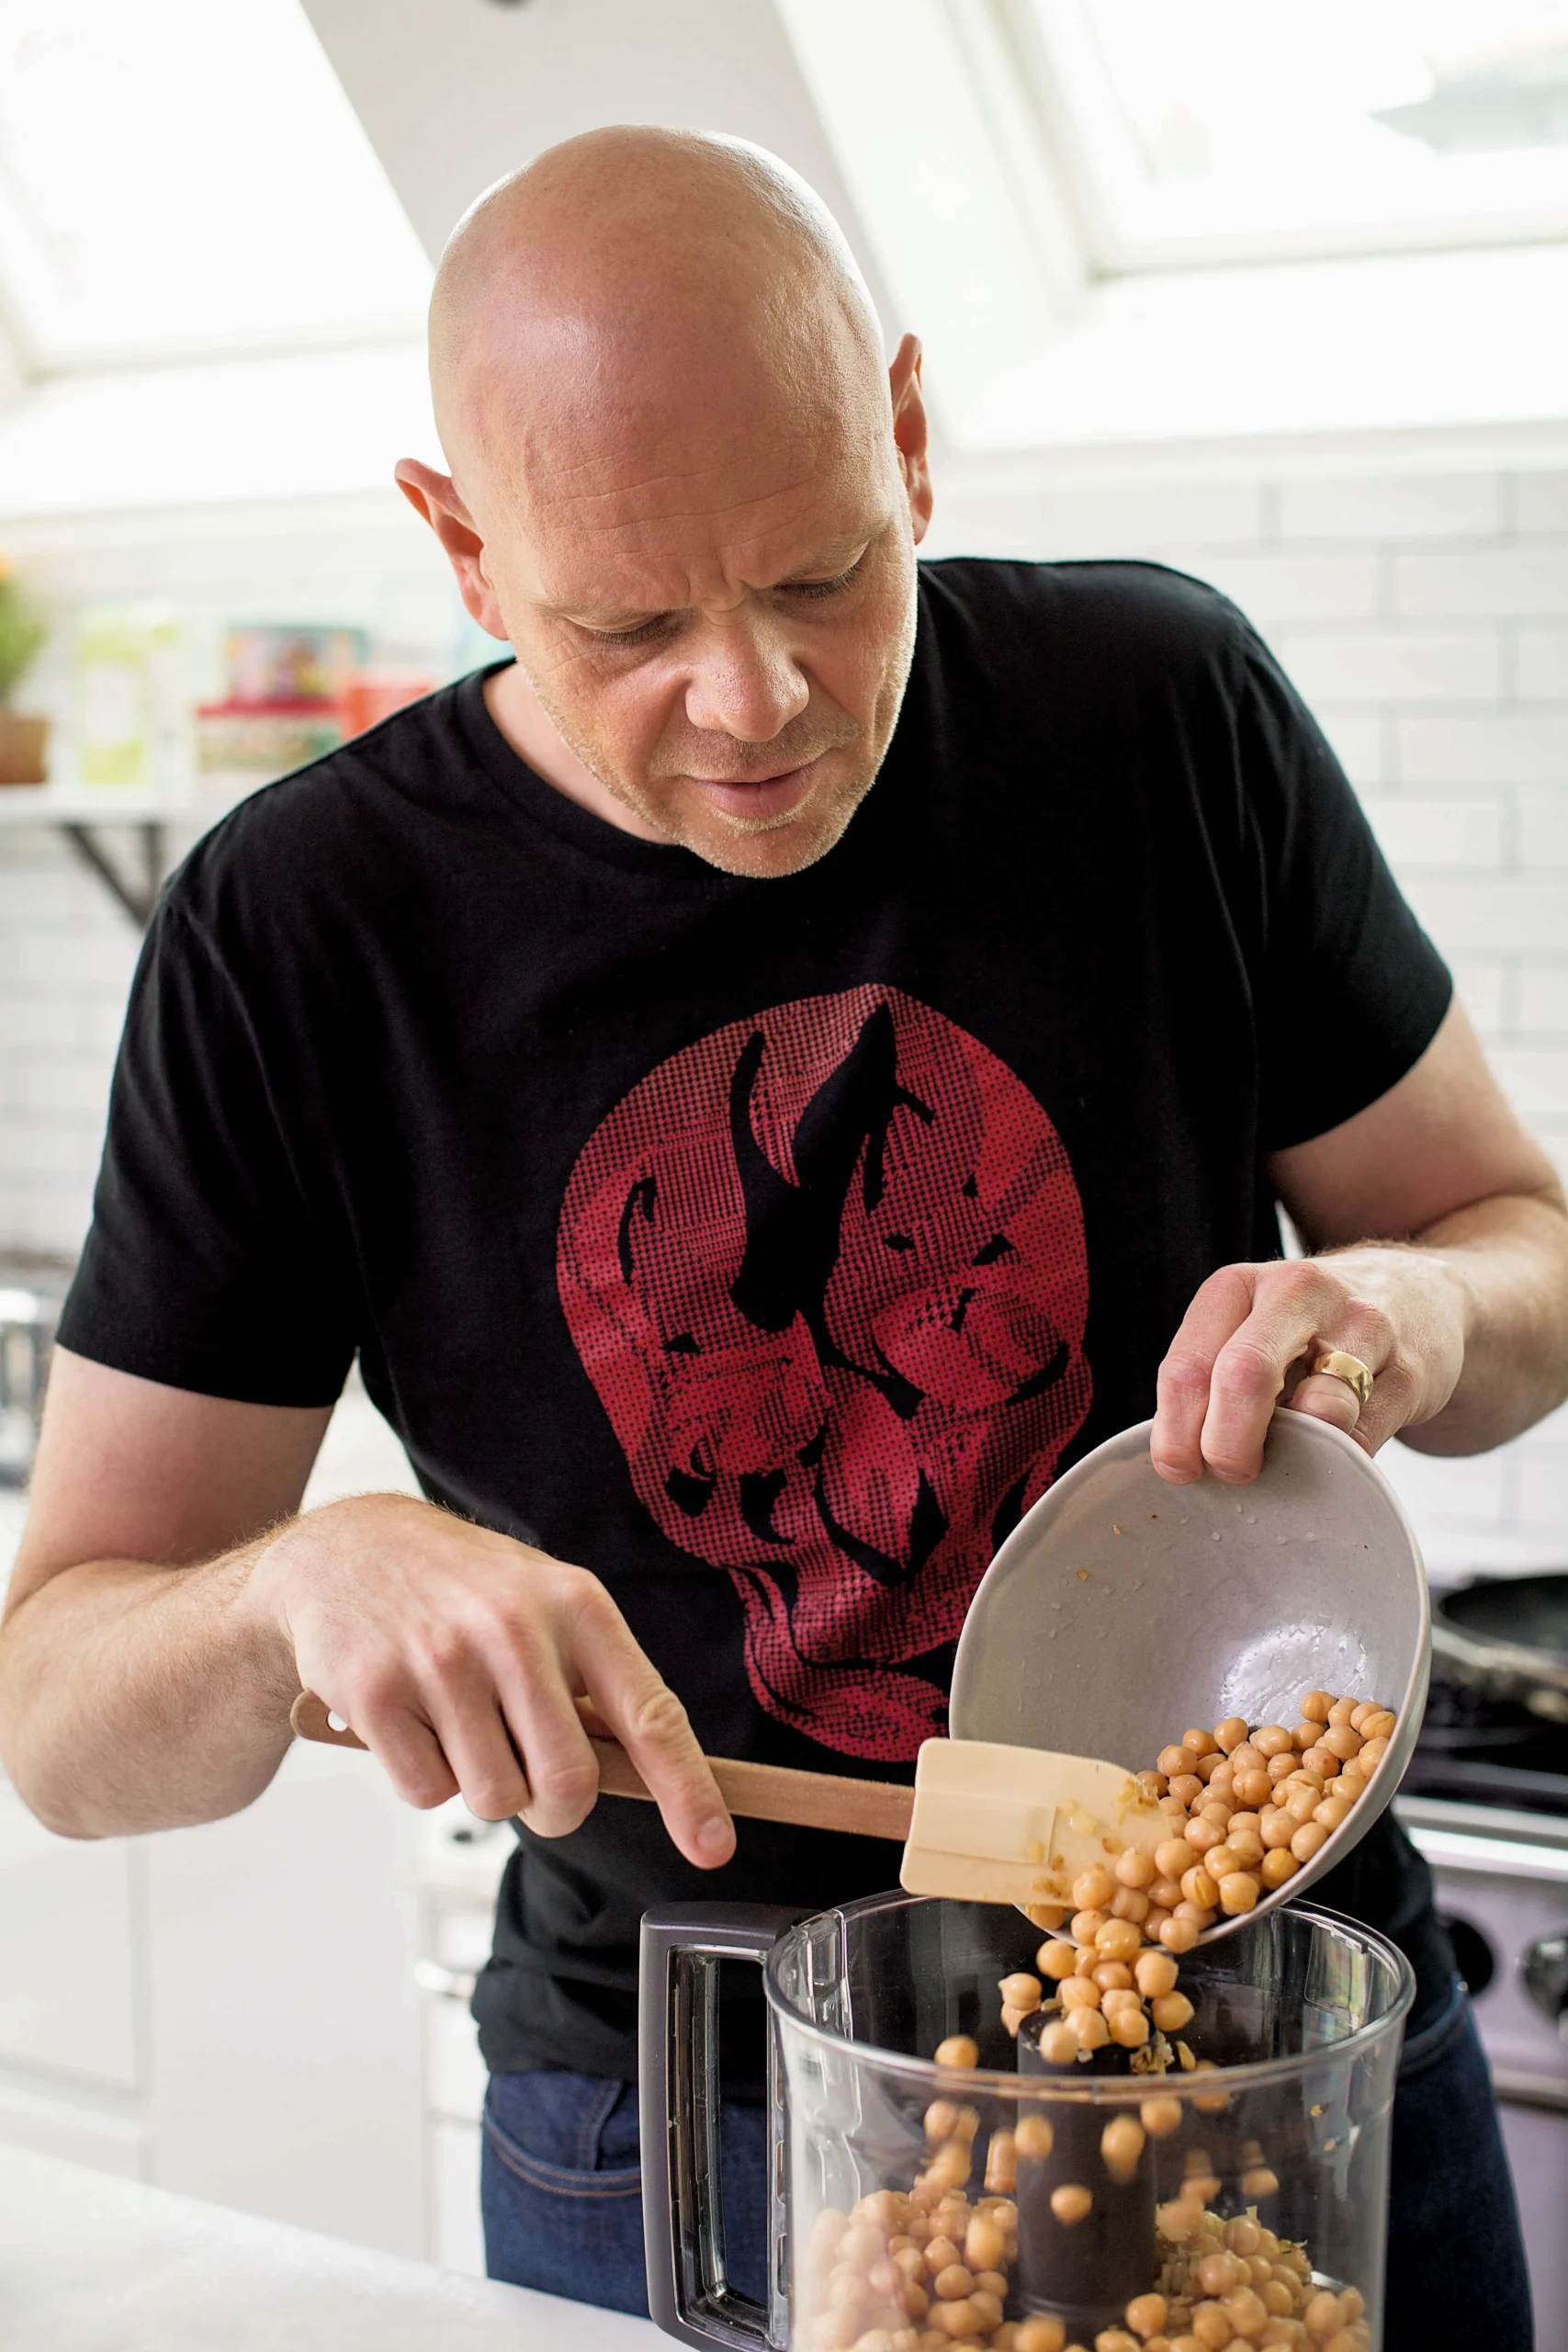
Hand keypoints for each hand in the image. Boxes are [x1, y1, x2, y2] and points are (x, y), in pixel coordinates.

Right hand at [242, 1493, 735, 1864]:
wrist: (346, 1549)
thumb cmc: (462, 1588)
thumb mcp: (544, 1601)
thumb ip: (592, 1678)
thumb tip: (646, 1775)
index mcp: (577, 1606)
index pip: (650, 1714)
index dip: (688, 1790)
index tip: (713, 1845)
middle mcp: (516, 1629)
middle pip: (569, 1784)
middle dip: (554, 1807)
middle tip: (529, 1776)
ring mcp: (443, 1661)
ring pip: (495, 1798)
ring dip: (483, 1785)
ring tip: (460, 1723)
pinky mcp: (377, 1694)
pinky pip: (426, 1793)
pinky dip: (424, 1777)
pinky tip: (414, 1719)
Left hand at [1150, 1246, 1468, 1484]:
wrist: (1423, 1296)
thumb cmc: (1315, 1327)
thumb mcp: (1252, 1330)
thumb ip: (1212, 1380)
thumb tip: (1181, 1458)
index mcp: (1240, 1285)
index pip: (1190, 1364)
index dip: (1177, 1431)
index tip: (1181, 1469)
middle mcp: (1299, 1293)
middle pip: (1244, 1376)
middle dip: (1227, 1445)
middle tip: (1232, 1475)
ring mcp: (1363, 1327)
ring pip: (1317, 1410)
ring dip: (1294, 1453)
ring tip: (1290, 1457)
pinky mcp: (1410, 1370)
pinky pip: (1363, 1436)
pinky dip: (1340, 1461)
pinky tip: (1332, 1452)